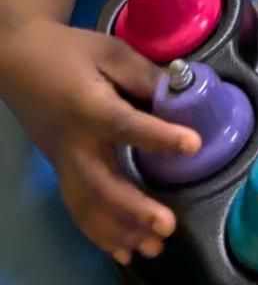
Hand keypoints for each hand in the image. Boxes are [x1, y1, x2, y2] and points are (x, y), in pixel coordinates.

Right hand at [0, 20, 199, 264]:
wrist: (20, 64)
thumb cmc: (69, 53)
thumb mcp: (110, 51)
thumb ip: (144, 74)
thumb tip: (180, 92)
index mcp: (90, 107)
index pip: (127, 126)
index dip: (160, 137)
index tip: (193, 144)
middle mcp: (75, 144)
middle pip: (103, 185)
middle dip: (135, 210)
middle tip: (167, 225)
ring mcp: (65, 164)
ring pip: (89, 208)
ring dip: (120, 231)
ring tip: (153, 247)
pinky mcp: (62, 172)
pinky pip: (79, 210)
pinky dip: (100, 234)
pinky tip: (124, 250)